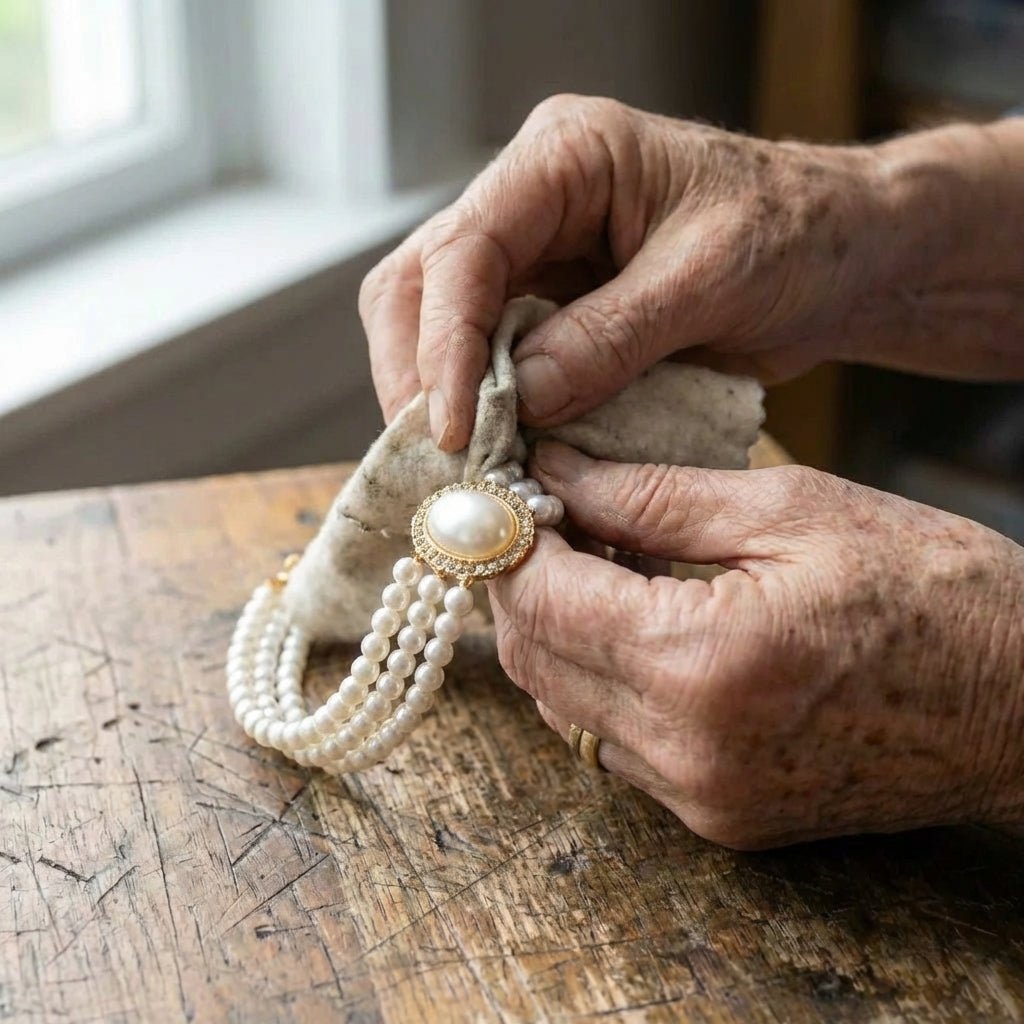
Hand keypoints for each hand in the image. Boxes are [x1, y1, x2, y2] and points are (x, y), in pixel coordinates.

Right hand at [359, 94, 966, 449]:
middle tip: (438, 460)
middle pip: (420, 284)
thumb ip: (612, 336)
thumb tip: (520, 399)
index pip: (465, 249)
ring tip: (459, 468)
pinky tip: (493, 454)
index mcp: (565, 157)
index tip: (454, 427)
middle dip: (417, 376)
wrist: (839, 256)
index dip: (444, 343)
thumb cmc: (794, 235)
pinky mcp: (547, 311)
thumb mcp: (710, 279)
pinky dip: (481, 411)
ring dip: (437, 399)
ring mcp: (532, 258)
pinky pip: (485, 361)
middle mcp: (530, 202)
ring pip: (434, 324)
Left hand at [488, 441, 1023, 848]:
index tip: (510, 490)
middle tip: (544, 514)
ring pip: (562, 707)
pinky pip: (614, 741)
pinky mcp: (720, 816)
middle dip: (519, 580)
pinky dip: (600, 674)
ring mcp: (701, 798)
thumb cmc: (935, 588)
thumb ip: (650, 495)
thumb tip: (554, 474)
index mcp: (703, 664)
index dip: (506, 539)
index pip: (541, 601)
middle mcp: (687, 752)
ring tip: (598, 556)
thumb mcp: (789, 509)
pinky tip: (637, 617)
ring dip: (555, 627)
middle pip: (534, 660)